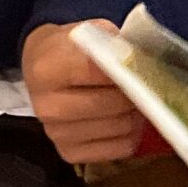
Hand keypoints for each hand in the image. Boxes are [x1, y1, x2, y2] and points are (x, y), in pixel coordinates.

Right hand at [21, 21, 145, 163]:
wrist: (42, 68)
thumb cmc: (71, 49)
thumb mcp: (90, 32)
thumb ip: (115, 45)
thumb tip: (143, 63)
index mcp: (47, 70)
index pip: (98, 72)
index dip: (126, 69)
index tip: (142, 65)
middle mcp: (47, 106)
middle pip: (112, 104)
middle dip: (136, 94)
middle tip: (145, 84)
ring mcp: (56, 134)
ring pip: (120, 128)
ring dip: (136, 114)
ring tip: (135, 100)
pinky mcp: (68, 154)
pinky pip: (119, 149)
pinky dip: (131, 135)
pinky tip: (125, 119)